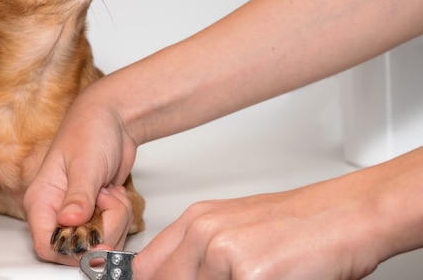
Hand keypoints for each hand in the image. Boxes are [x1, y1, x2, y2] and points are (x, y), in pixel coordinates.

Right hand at [24, 87, 137, 263]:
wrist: (113, 118)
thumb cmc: (90, 129)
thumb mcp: (86, 163)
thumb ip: (78, 195)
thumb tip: (69, 221)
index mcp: (42, 200)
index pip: (46, 245)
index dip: (72, 251)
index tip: (97, 237)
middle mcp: (56, 211)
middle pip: (77, 249)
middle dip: (103, 231)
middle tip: (109, 201)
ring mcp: (77, 214)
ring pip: (97, 243)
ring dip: (115, 222)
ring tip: (112, 193)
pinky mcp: (95, 213)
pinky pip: (110, 233)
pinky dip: (121, 218)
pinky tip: (116, 195)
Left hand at [132, 175, 386, 279]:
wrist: (344, 216)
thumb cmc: (298, 224)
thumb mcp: (235, 229)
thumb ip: (199, 254)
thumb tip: (178, 274)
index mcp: (196, 220)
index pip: (145, 267)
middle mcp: (204, 233)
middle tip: (225, 279)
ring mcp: (224, 254)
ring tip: (251, 276)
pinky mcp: (251, 274)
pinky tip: (268, 279)